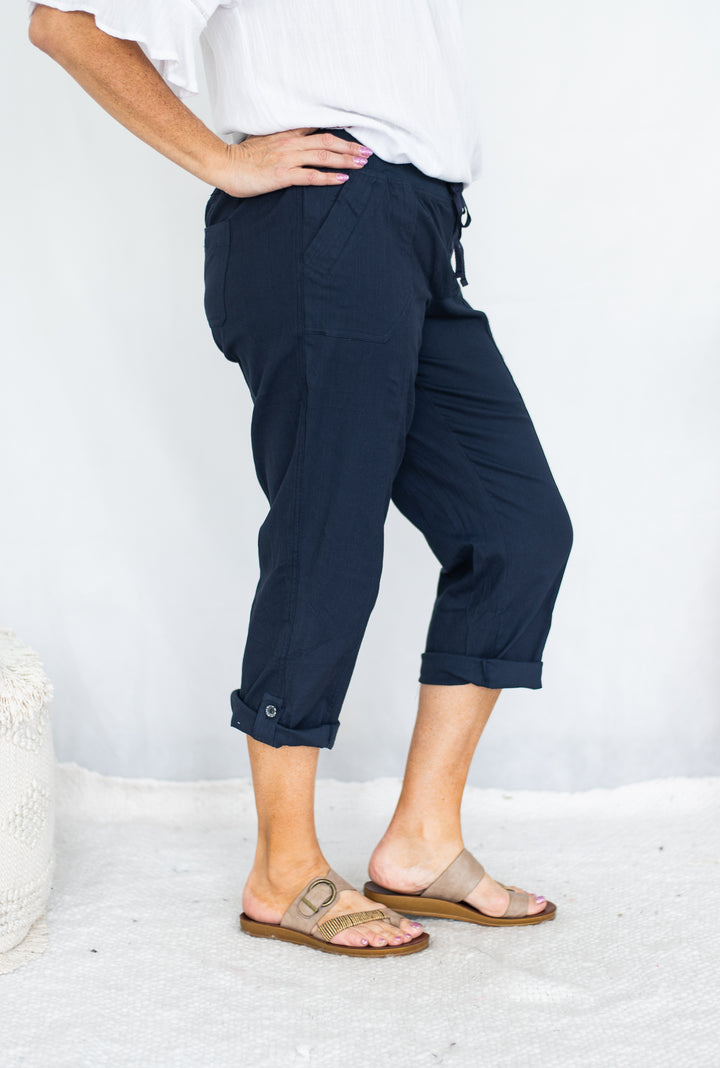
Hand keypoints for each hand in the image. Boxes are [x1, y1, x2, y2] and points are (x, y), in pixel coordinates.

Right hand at [213, 128, 371, 196]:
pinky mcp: (283, 175)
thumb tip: (297, 146)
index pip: (317, 128)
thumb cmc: (241, 159)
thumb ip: (282, 143)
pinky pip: (311, 175)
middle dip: (350, 146)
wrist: (223, 164)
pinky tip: (342, 179)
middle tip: (367, 152)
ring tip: (362, 163)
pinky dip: (329, 177)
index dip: (339, 131)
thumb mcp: (264, 144)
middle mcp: (290, 143)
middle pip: (327, 141)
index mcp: (286, 134)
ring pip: (324, 156)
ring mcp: (287, 159)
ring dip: (345, 159)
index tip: (356, 133)